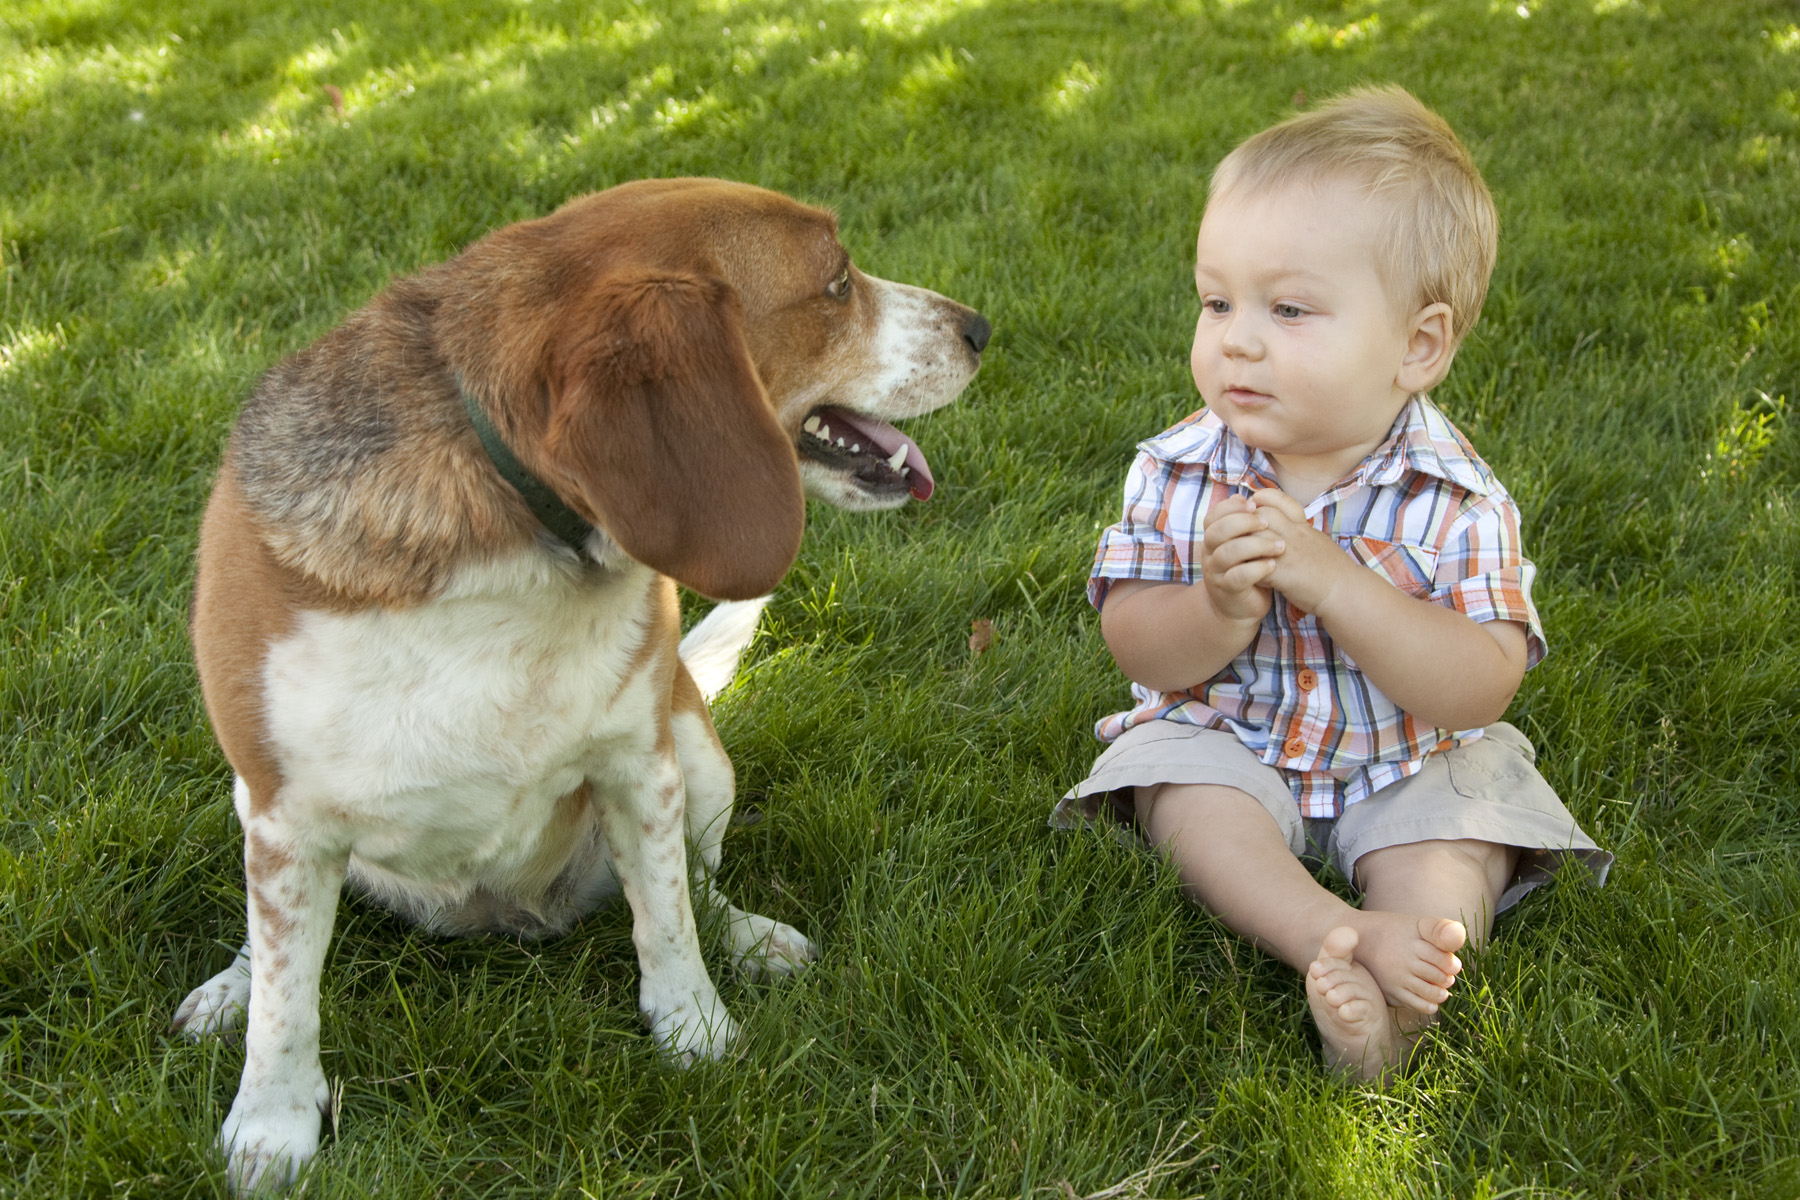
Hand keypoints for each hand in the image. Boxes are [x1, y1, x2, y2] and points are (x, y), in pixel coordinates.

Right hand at [1200, 492, 1281, 622]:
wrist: (1240, 607)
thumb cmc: (1248, 569)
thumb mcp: (1248, 542)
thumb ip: (1248, 521)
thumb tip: (1250, 496)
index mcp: (1214, 538)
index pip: (1213, 515)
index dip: (1231, 507)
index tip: (1253, 503)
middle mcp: (1209, 554)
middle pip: (1217, 531)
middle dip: (1243, 522)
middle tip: (1266, 523)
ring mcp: (1216, 573)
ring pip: (1227, 553)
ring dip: (1255, 546)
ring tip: (1279, 546)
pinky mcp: (1227, 590)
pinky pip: (1237, 577)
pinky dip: (1256, 568)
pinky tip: (1273, 565)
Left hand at [1245, 488, 1358, 615]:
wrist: (1345, 591)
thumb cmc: (1333, 570)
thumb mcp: (1317, 541)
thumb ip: (1301, 532)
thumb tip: (1290, 525)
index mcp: (1303, 527)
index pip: (1279, 501)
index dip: (1261, 500)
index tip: (1252, 506)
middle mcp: (1295, 535)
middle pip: (1261, 516)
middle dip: (1243, 522)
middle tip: (1233, 531)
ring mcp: (1288, 552)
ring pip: (1255, 537)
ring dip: (1240, 545)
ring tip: (1234, 554)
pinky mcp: (1284, 573)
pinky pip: (1256, 565)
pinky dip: (1247, 568)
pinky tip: (1244, 574)